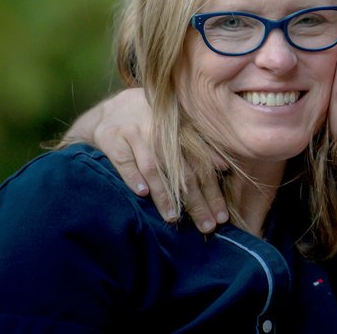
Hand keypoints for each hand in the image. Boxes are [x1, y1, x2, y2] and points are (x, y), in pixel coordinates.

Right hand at [64, 89, 228, 232]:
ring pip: (153, 167)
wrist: (112, 110)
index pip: (202, 166)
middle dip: (195, 201)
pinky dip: (133, 177)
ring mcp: (136, 133)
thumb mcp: (178, 129)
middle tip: (206, 226)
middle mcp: (161, 131)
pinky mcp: (113, 138)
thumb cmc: (152, 124)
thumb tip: (224, 168)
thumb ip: (201, 147)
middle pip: (182, 171)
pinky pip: (124, 161)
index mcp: (182, 130)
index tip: (221, 217)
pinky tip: (142, 194)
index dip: (213, 192)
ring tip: (173, 217)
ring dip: (164, 194)